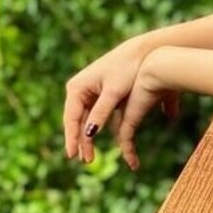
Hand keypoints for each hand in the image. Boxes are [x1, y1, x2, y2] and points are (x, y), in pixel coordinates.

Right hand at [64, 37, 177, 165]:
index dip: (71, 138)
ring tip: (89, 156)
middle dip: (79, 141)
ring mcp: (87, 92)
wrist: (141, 52)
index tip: (73, 155)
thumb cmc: (127, 68)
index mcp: (77, 87)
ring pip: (84, 120)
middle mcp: (78, 90)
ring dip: (87, 137)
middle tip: (85, 161)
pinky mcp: (98, 94)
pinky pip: (93, 115)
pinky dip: (95, 128)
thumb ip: (101, 112)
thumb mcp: (114, 92)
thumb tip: (89, 134)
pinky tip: (95, 142)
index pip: (71, 118)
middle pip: (76, 121)